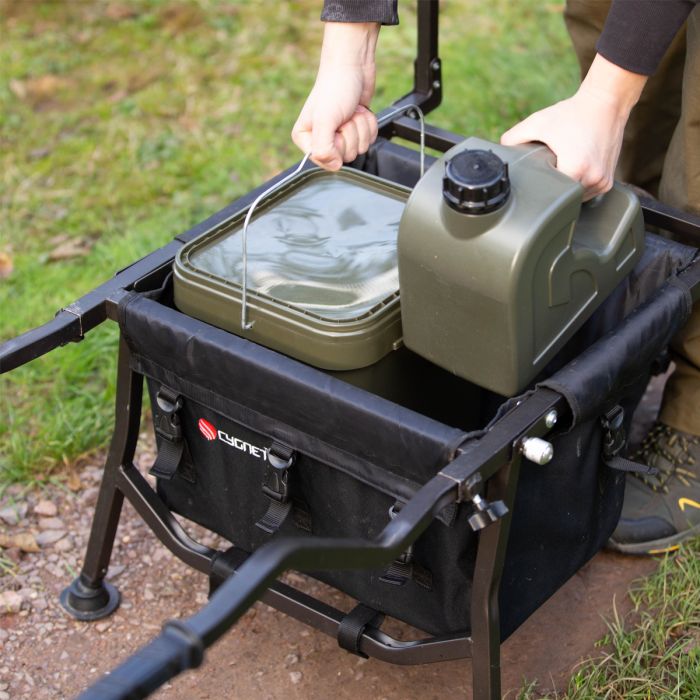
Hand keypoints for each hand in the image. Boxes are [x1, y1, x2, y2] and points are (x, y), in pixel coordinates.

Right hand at [292, 22, 379, 169]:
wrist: (353, 64)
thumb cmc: (335, 87)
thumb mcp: (325, 120)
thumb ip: (324, 149)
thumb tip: (334, 166)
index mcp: (305, 138)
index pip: (324, 161)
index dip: (335, 146)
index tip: (334, 128)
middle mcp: (321, 138)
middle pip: (345, 156)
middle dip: (350, 134)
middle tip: (344, 116)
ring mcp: (340, 134)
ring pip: (359, 148)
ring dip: (360, 127)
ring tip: (351, 110)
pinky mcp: (355, 129)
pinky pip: (369, 140)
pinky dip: (368, 124)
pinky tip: (359, 110)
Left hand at [501, 54, 646, 200]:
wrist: (606, 102)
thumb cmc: (574, 113)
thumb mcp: (538, 123)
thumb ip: (515, 137)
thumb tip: (501, 150)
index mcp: (576, 169)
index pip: (550, 194)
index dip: (540, 185)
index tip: (537, 175)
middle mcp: (592, 179)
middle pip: (563, 197)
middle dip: (553, 186)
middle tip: (550, 168)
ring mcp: (602, 182)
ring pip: (577, 198)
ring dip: (567, 188)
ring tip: (563, 168)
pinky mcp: (608, 180)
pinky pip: (589, 192)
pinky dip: (579, 184)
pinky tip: (574, 170)